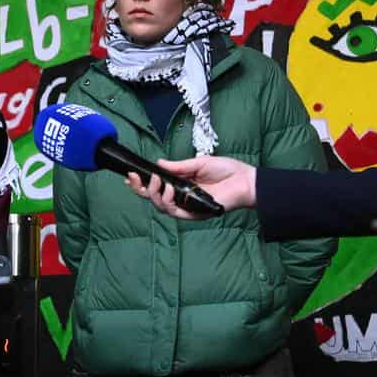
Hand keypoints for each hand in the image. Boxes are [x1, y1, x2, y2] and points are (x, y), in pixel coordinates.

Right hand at [128, 156, 256, 218]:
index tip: (130, 175)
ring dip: (153, 194)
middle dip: (140, 189)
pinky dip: (168, 201)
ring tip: (156, 180)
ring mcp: (187, 207)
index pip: (156, 187)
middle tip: (136, 178)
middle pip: (153, 199)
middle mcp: (181, 198)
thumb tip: (159, 163)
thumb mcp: (198, 163)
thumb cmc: (227, 171)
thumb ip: (178, 166)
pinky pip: (175, 212)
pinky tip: (168, 189)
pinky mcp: (194, 214)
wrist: (246, 181)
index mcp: (181, 185)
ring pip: (161, 207)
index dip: (141, 183)